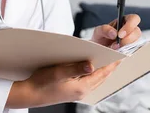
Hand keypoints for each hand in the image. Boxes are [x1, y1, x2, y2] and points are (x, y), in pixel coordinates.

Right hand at [5, 60, 120, 107]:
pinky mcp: (73, 91)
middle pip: (102, 77)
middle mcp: (83, 91)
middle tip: (118, 55)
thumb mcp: (58, 72)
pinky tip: (92, 66)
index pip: (102, 74)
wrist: (29, 94)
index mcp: (82, 87)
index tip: (120, 54)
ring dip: (102, 70)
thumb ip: (76, 68)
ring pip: (96, 79)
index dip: (112, 63)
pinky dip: (94, 73)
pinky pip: (89, 81)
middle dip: (110, 66)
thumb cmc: (41, 83)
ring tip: (108, 58)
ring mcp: (78, 92)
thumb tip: (92, 65)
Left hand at [90, 14, 141, 48]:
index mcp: (124, 21)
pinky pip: (132, 51)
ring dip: (125, 47)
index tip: (120, 34)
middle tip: (118, 44)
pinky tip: (116, 53)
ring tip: (114, 48)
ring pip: (135, 42)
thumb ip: (105, 29)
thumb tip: (114, 33)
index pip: (134, 19)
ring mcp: (131, 41)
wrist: (98, 49)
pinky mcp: (130, 50)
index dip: (130, 26)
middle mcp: (130, 30)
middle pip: (137, 32)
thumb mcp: (99, 31)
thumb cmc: (101, 37)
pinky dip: (124, 53)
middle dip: (128, 39)